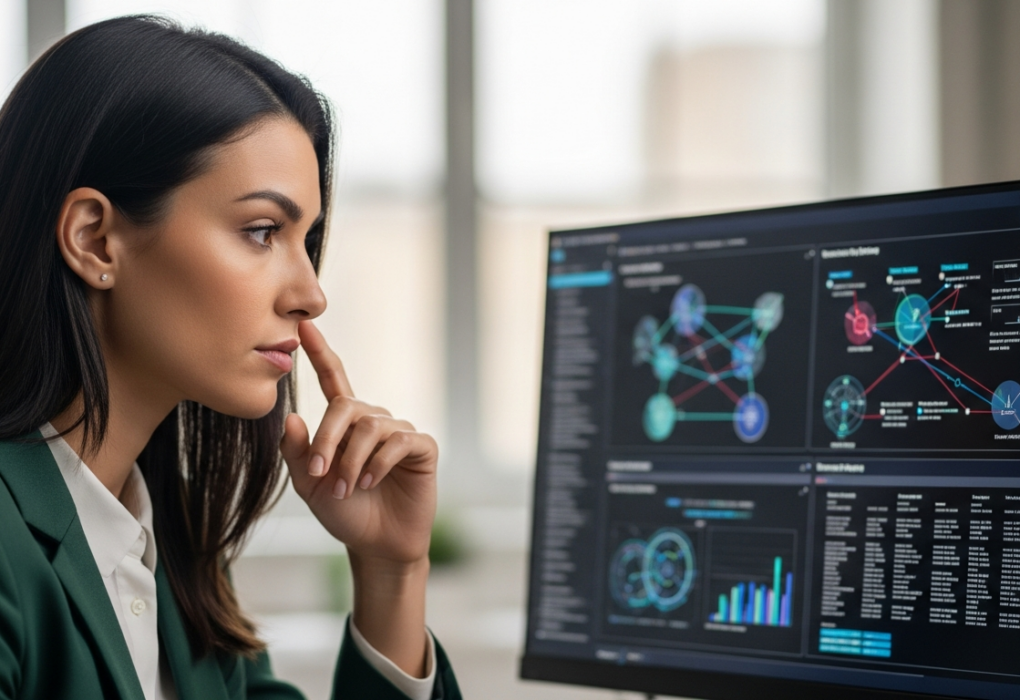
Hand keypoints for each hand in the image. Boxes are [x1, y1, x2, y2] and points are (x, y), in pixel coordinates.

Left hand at [280, 320, 437, 565]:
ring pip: (370, 426)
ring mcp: (399, 432)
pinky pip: (399, 441)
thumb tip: (290, 415)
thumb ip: (296, 452)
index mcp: (346, 424)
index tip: (304, 326)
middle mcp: (374, 420)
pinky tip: (370, 483)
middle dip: (328, 439)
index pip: (333, 379)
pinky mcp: (422, 448)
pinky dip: (378, 463)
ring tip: (347, 489)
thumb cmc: (345, 513)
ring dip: (351, 461)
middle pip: (347, 406)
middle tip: (318, 474)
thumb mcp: (310, 485)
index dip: (320, 352)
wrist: (377, 544)